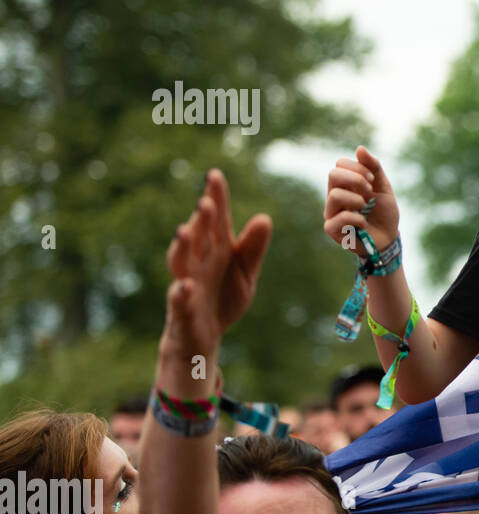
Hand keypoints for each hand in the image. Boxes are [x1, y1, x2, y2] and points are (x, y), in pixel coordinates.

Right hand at [162, 170, 271, 354]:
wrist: (204, 338)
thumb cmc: (223, 298)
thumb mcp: (245, 273)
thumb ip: (252, 249)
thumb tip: (264, 217)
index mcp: (216, 251)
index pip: (216, 221)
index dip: (215, 199)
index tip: (215, 175)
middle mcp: (198, 263)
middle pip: (197, 237)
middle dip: (200, 219)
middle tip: (206, 201)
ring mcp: (188, 285)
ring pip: (180, 263)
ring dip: (181, 247)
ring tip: (184, 230)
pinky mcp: (182, 310)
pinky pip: (178, 300)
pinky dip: (179, 293)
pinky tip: (185, 286)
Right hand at [324, 146, 398, 255]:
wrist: (388, 239)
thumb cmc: (384, 213)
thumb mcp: (383, 187)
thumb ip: (374, 168)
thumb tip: (359, 148)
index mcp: (345, 183)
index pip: (340, 164)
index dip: (357, 167)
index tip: (373, 179)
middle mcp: (335, 196)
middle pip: (333, 175)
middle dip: (355, 179)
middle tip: (369, 190)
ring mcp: (331, 212)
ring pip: (334, 195)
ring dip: (356, 199)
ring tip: (366, 207)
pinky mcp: (331, 229)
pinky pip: (338, 218)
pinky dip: (356, 218)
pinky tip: (364, 224)